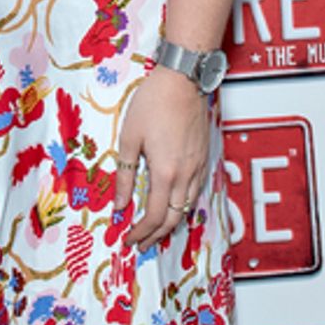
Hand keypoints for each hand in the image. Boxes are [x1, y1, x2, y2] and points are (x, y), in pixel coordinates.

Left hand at [113, 65, 209, 247]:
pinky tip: (171, 203)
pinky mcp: (204, 158)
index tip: (128, 239)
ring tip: (154, 229)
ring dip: (169, 222)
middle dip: (156, 236)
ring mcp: (198, 168)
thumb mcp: (129, 137)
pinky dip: (182, 205)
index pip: (154, 216)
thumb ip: (124, 173)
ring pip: (186, 207)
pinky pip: (195, 192)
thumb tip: (119, 204)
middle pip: (173, 218)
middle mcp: (186, 176)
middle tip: (141, 243)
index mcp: (165, 172)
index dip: (140, 232)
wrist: (182, 81)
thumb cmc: (152, 103)